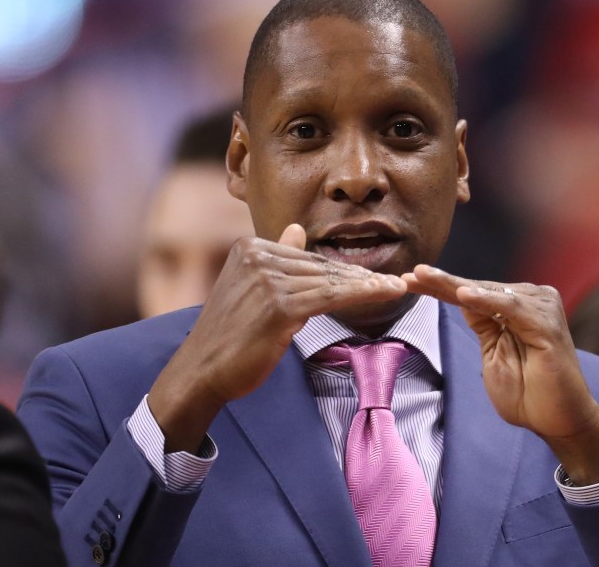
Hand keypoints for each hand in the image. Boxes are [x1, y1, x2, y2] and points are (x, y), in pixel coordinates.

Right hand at [149, 223, 406, 451]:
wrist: (201, 370)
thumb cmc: (229, 336)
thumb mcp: (251, 288)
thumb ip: (277, 257)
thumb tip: (296, 229)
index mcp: (249, 247)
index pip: (307, 256)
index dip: (342, 269)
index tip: (371, 277)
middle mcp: (257, 256)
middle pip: (321, 266)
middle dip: (359, 277)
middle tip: (392, 283)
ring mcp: (267, 279)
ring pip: (331, 280)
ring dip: (368, 285)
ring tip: (396, 288)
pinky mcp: (279, 305)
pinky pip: (331, 296)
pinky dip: (363, 295)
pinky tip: (384, 294)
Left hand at [402, 265, 598, 484]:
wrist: (561, 423)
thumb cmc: (529, 395)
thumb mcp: (493, 355)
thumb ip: (482, 325)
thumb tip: (462, 296)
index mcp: (514, 309)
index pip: (470, 294)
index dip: (438, 286)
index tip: (406, 280)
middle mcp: (530, 302)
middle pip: (476, 288)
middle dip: (440, 282)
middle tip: (409, 273)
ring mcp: (542, 311)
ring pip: (489, 292)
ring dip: (455, 285)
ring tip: (424, 277)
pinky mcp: (548, 326)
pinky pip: (511, 308)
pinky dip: (486, 300)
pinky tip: (463, 295)